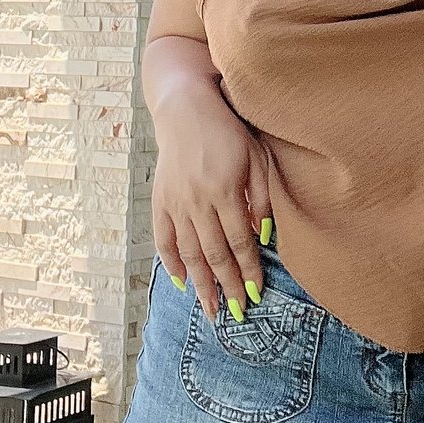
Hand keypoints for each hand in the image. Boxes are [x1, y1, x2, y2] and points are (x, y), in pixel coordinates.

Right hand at [151, 80, 273, 324]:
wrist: (185, 108)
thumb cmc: (229, 132)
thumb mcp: (256, 157)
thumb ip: (262, 198)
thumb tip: (264, 239)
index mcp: (225, 189)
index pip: (240, 242)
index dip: (248, 270)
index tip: (256, 293)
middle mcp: (197, 200)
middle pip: (214, 254)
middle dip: (227, 287)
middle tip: (236, 314)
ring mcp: (175, 202)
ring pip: (188, 253)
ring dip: (201, 285)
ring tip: (210, 309)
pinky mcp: (159, 200)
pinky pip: (164, 239)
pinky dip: (172, 263)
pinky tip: (182, 283)